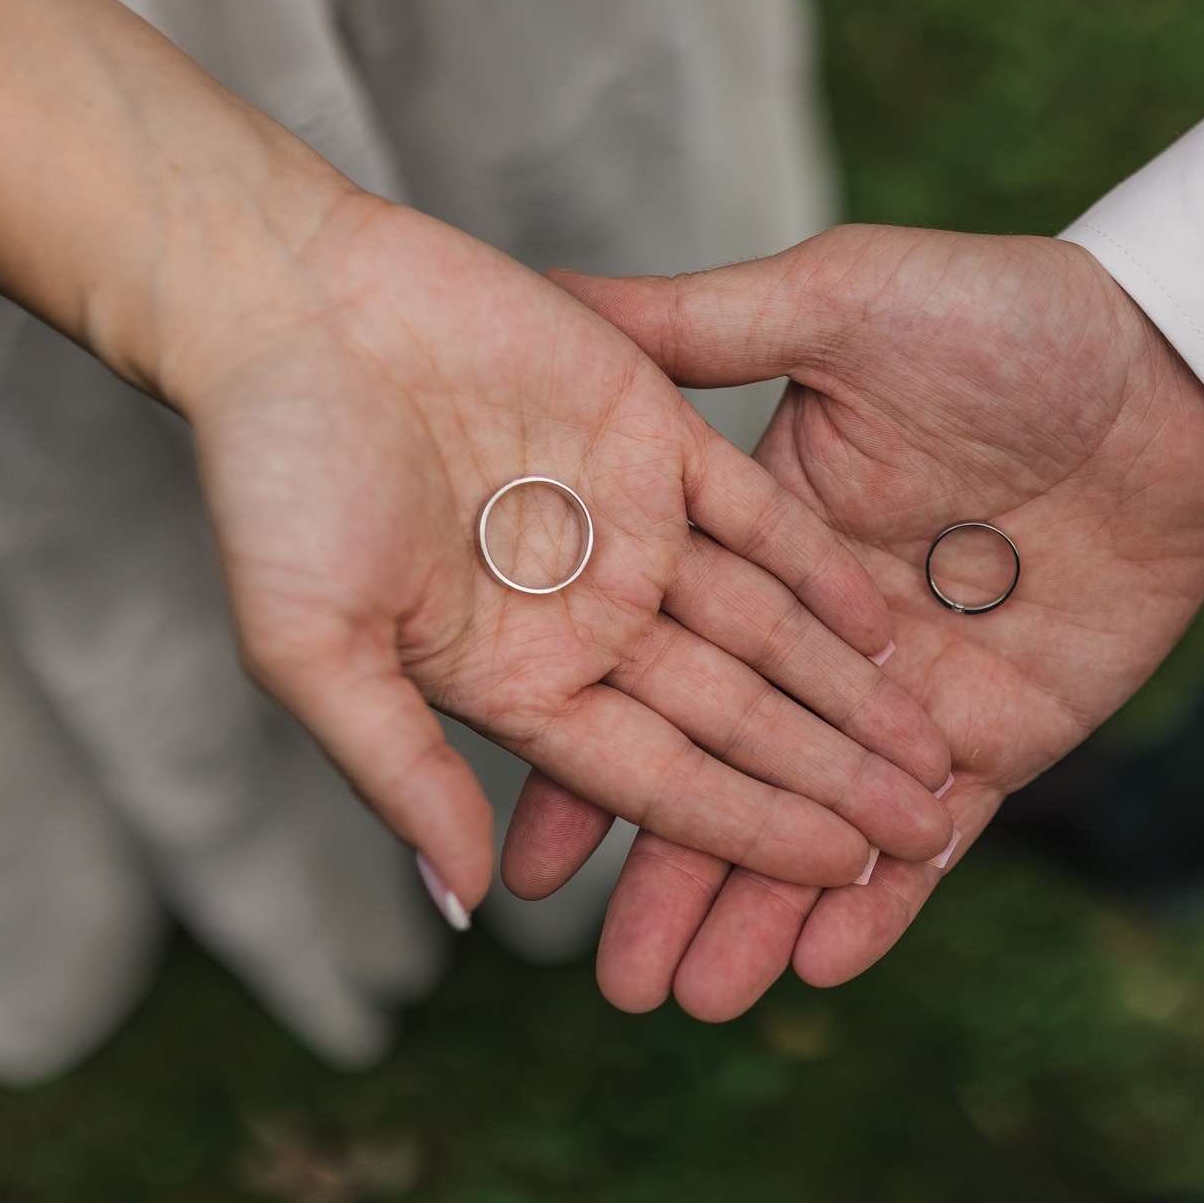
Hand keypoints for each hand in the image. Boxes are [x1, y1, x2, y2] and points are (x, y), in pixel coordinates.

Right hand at [165, 200, 956, 916]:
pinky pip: (758, 514)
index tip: (842, 873)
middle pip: (731, 716)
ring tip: (935, 752)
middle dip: (825, 782)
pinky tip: (885, 623)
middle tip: (918, 834)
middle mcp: (586, 616)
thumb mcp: (310, 641)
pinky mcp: (654, 434)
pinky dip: (817, 567)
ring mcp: (627, 528)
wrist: (280, 297)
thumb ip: (392, 766)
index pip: (654, 777)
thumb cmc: (268, 472)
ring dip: (846, 691)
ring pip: (765, 627)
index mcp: (513, 680)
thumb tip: (464, 905)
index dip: (748, 826)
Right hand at [503, 226, 1203, 1012]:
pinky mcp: (1002, 737)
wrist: (1170, 364)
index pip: (655, 678)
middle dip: (671, 883)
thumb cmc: (1001, 312)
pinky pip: (936, 838)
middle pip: (729, 778)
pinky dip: (886, 903)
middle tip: (616, 982)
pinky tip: (822, 966)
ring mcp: (908, 703)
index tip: (535, 861)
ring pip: (820, 826)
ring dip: (759, 913)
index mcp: (755, 552)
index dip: (594, 769)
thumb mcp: (834, 301)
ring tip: (693, 999)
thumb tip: (554, 298)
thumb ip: (698, 329)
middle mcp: (820, 645)